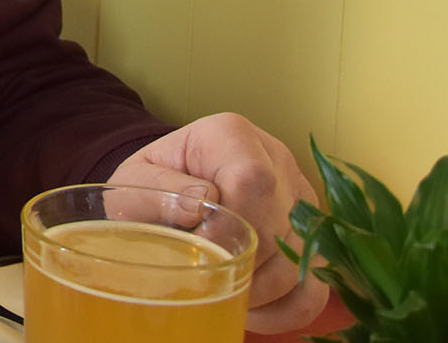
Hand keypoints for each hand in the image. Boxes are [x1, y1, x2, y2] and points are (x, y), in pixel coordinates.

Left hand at [109, 112, 328, 332]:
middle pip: (278, 227)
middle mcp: (277, 160)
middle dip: (239, 264)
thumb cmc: (148, 189)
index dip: (231, 223)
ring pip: (300, 262)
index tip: (198, 246)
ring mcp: (301, 200)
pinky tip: (248, 309)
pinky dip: (282, 310)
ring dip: (259, 293)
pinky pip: (314, 288)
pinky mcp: (313, 238)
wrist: (165, 194)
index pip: (253, 179)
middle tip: (201, 278)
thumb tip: (199, 206)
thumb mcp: (133, 184)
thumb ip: (158, 190)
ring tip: (219, 294)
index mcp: (231, 135)